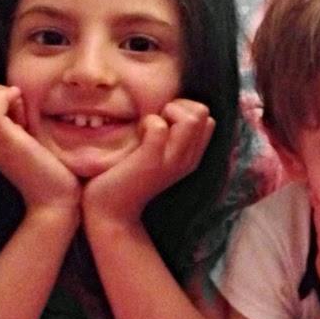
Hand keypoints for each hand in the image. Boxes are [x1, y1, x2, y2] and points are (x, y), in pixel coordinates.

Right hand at [0, 83, 79, 211]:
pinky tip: (27, 118)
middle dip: (3, 93)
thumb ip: (21, 122)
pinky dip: (10, 97)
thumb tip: (19, 95)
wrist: (54, 200)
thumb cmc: (52, 172)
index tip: (23, 116)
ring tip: (26, 121)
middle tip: (25, 118)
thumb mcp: (32, 141)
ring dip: (8, 96)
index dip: (1, 97)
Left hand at [83, 99, 214, 222]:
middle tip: (156, 121)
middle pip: (203, 112)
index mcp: (191, 157)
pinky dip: (147, 122)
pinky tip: (137, 134)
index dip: (184, 110)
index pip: (208, 118)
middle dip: (178, 106)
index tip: (164, 122)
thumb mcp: (156, 156)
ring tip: (149, 127)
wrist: (111, 212)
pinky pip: (159, 127)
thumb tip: (168, 107)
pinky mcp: (152, 161)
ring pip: (191, 118)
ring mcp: (172, 161)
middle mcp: (188, 159)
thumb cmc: (127, 178)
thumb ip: (168, 137)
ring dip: (166, 112)